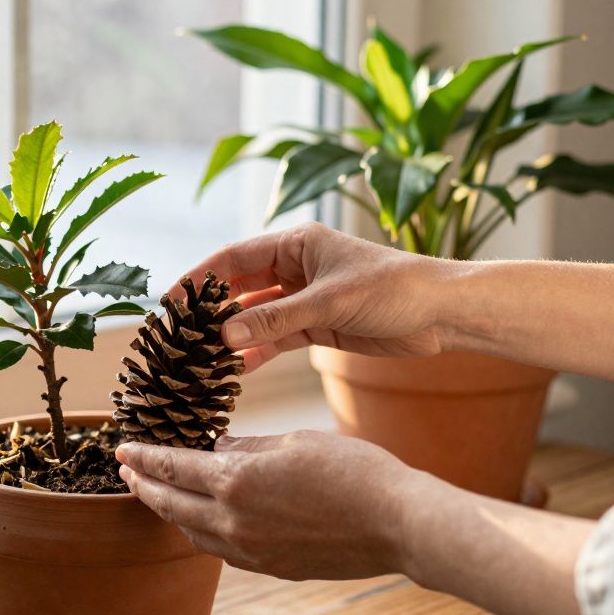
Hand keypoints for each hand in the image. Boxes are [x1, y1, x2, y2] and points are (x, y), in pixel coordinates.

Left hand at [115, 431, 426, 580]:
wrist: (398, 523)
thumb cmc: (354, 472)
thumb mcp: (294, 441)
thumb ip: (248, 444)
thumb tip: (218, 447)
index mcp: (236, 481)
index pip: (173, 467)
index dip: (144, 457)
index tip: (123, 450)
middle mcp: (234, 521)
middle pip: (171, 505)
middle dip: (145, 487)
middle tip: (127, 472)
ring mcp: (251, 550)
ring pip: (193, 533)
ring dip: (171, 512)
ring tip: (160, 495)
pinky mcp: (271, 566)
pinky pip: (221, 550)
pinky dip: (203, 532)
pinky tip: (206, 520)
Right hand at [174, 223, 463, 370]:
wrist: (443, 314)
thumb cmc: (394, 289)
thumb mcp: (330, 302)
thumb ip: (275, 319)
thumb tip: (224, 335)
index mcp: (297, 244)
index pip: (234, 258)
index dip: (199, 278)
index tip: (170, 301)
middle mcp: (296, 268)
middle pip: (240, 288)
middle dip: (209, 311)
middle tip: (177, 335)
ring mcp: (305, 299)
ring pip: (255, 317)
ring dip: (231, 336)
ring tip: (198, 357)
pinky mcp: (319, 328)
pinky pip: (276, 339)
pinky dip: (256, 353)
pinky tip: (232, 370)